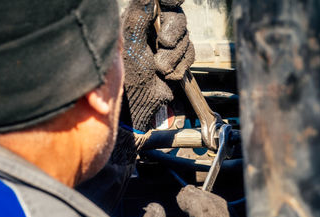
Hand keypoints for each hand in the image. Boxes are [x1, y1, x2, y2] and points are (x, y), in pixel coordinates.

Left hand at [121, 0, 194, 131]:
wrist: (140, 103)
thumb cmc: (128, 73)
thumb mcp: (131, 41)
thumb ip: (139, 14)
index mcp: (139, 20)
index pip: (159, 2)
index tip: (175, 0)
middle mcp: (153, 30)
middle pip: (177, 18)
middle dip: (174, 33)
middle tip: (163, 44)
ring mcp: (166, 45)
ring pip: (186, 38)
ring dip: (175, 56)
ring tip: (160, 68)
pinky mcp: (176, 59)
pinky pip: (190, 54)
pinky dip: (181, 67)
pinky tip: (168, 75)